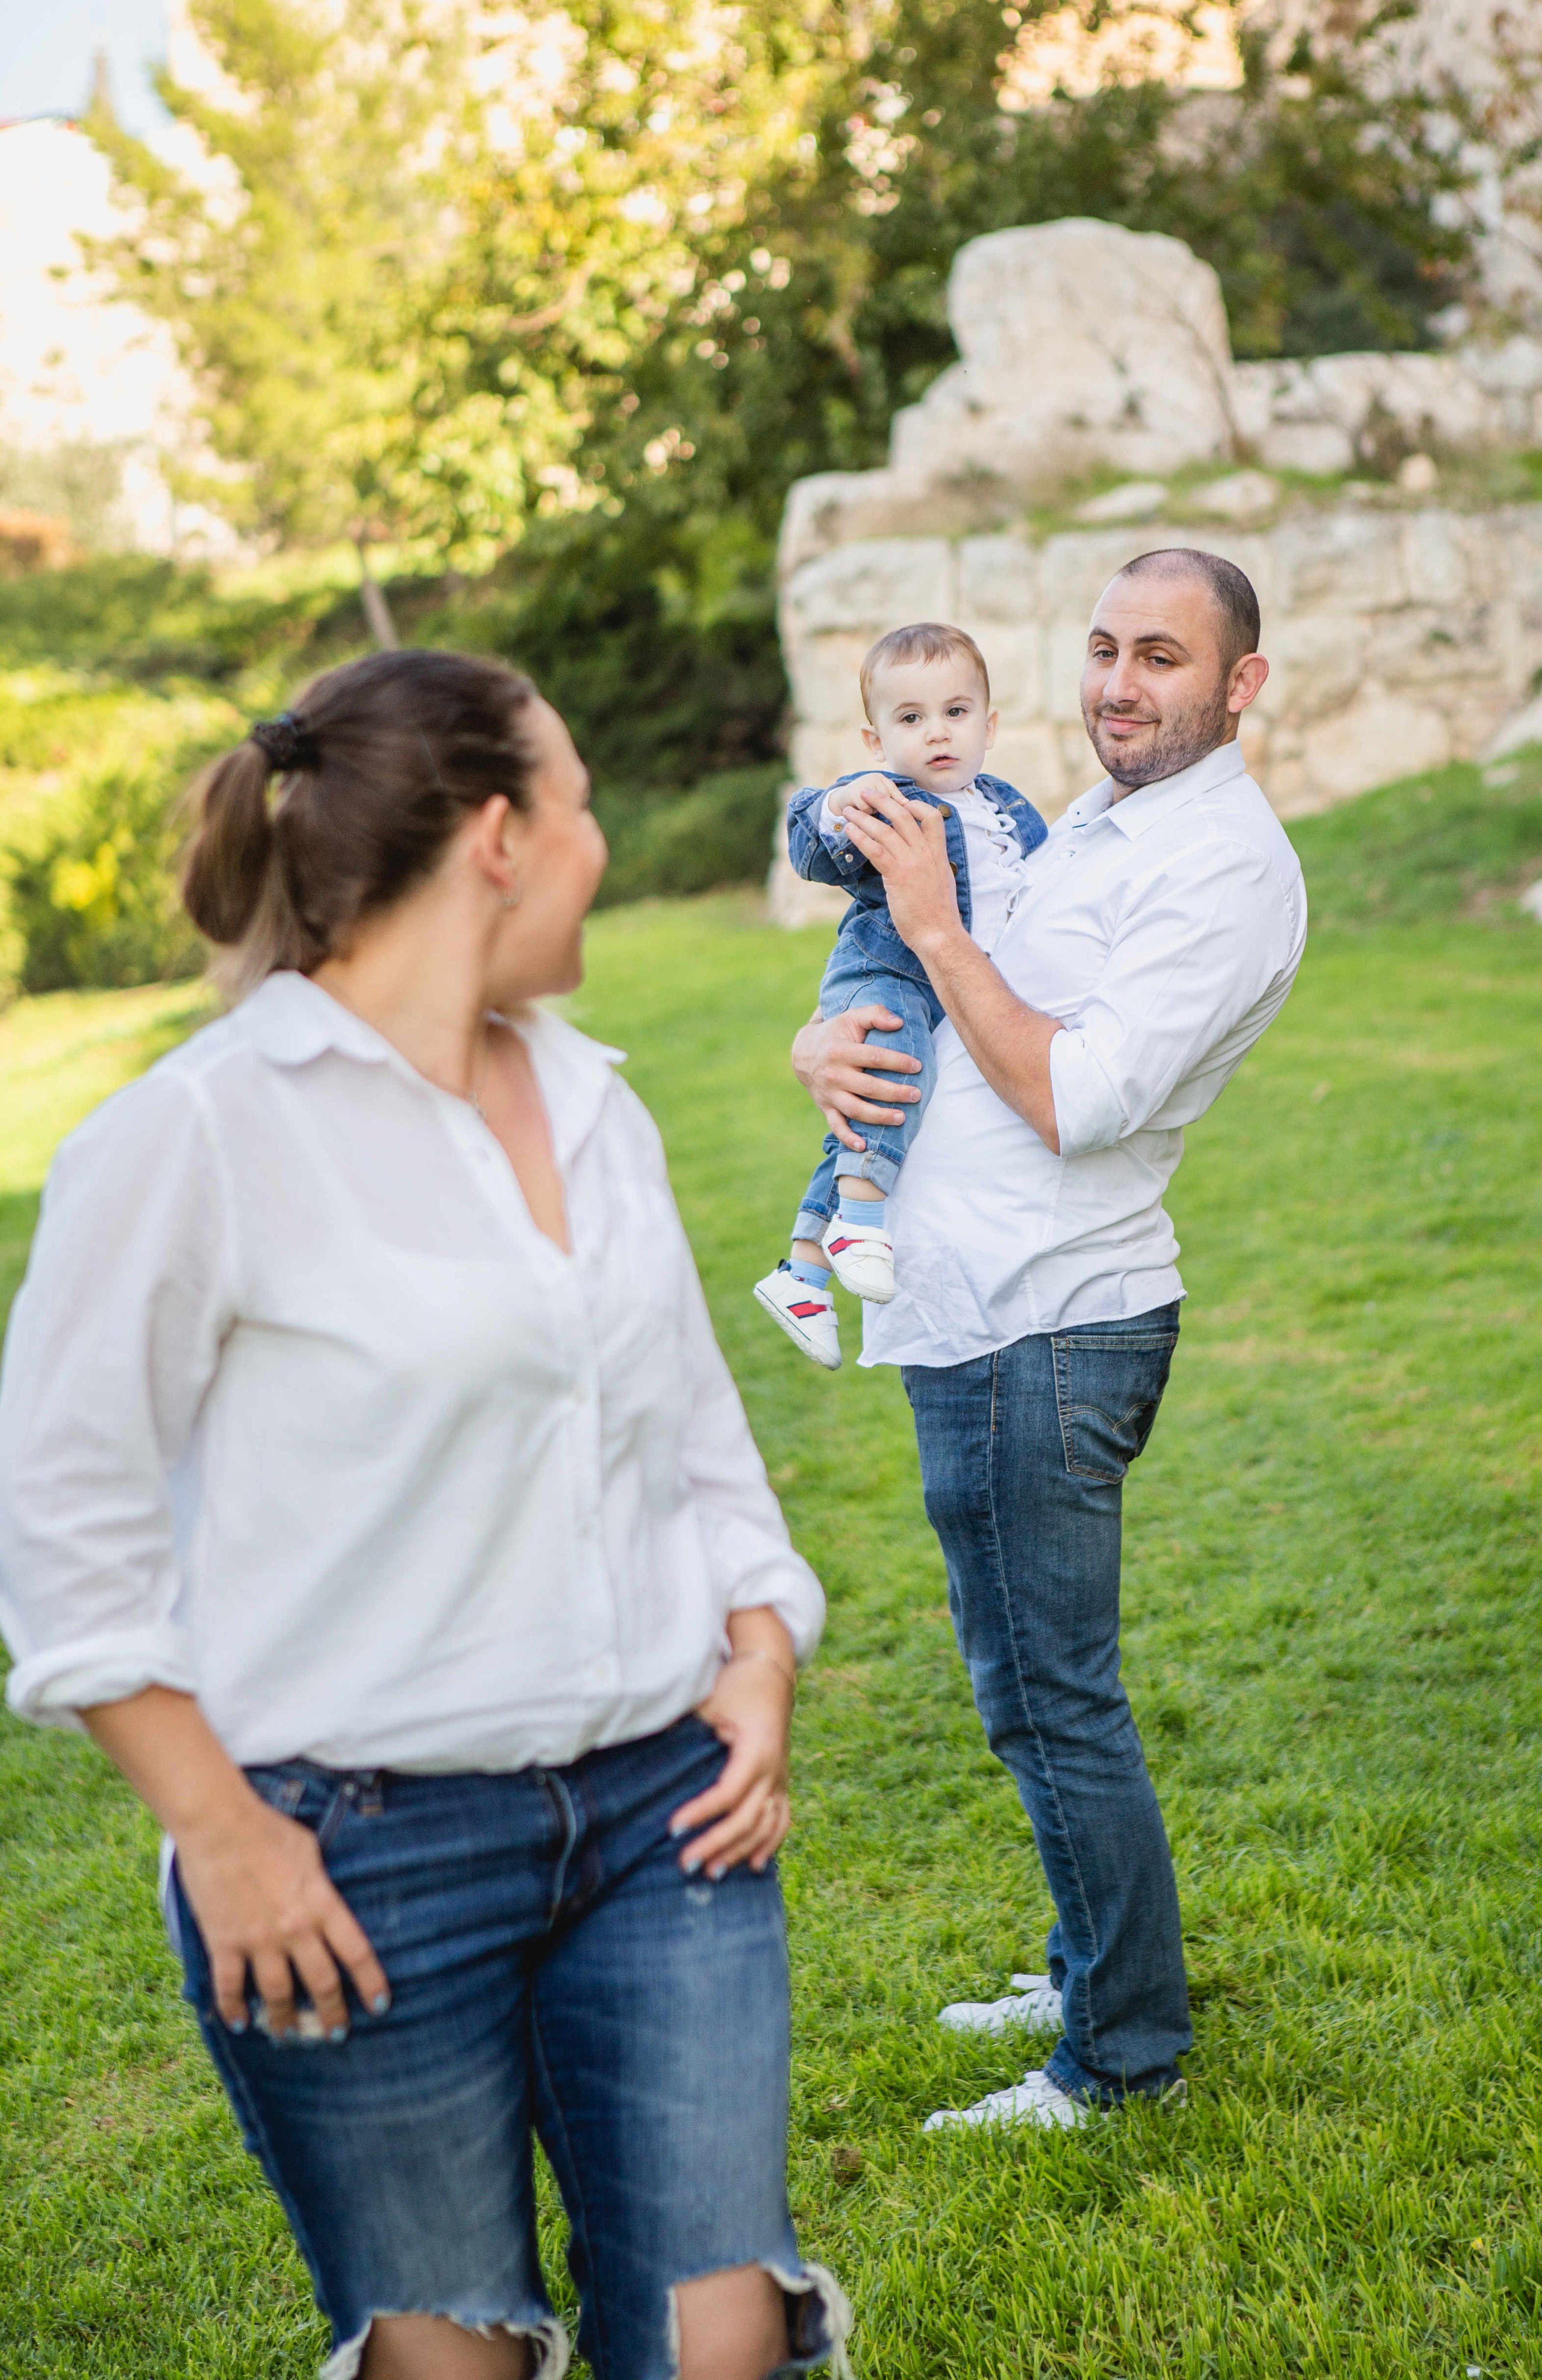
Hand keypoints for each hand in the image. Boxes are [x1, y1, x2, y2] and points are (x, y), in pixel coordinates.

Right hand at [175, 1795, 389, 2037]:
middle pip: (322, 1984)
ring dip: (285, 2020)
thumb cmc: (268, 1829)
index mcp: (321, 1904)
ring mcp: (259, 1940)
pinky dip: (234, 2009)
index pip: (356, 1952)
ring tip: (288, 2035)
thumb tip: (327, 1901)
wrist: (219, 1825)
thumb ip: (321, 1885)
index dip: (371, 1983)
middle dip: (331, 2014)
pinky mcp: (224, 1943)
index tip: (380, 2005)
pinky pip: (230, 1988)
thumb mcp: (310, 1852)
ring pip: (278, 1995)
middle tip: (336, 2033)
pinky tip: (240, 2023)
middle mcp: (295, 1929)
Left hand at [670, 1656, 793, 1878]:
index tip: (673, 1828)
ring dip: (740, 1851)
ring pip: (766, 1826)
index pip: (728, 1792)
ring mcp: (781, 1778)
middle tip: (686, 1863)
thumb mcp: (709, 1703)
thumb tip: (646, 1751)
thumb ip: (686, 1730)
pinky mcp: (782, 1782)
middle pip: (747, 1818)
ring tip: (711, 1872)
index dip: (701, 1813)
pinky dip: (770, 1844)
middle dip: (717, 1844)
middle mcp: (773, 1769)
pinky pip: (782, 1819)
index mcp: (756, 1750)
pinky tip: (755, 1865)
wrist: (770, 1672)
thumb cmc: (735, 1687)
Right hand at [791, 1005, 922, 1153]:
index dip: (898, 1062)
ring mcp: (829, 1094)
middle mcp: (834, 1075)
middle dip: (895, 1092)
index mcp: (841, 1051)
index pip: (874, 1058)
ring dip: (879, 1117)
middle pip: (868, 1087)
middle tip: (917, 1095)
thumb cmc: (836, 1033)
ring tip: (901, 1118)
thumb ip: (875, 1014)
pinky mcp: (826, 1108)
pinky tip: (863, 1146)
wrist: (803, 1053)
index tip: (918, 1066)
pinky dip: (847, 1138)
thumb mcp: (851, 1017)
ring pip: (856, 1110)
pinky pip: (836, 1126)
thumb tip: (899, 1023)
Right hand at [826, 770, 895, 823]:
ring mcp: (863, 784)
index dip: (896, 804)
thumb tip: (907, 804)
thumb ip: (894, 798)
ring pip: (878, 804)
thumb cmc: (865, 800)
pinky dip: (864, 813)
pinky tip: (858, 810)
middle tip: (875, 809)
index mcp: (881, 778)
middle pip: (887, 798)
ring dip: (873, 812)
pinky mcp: (854, 793)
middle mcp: (872, 778)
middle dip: (883, 808)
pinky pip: (867, 809)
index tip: (896, 813)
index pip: (894, 792)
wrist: (841, 799)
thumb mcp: (879, 796)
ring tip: (867, 809)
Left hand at [842, 790, 963, 958]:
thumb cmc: (938, 915)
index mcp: (939, 854)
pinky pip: (875, 850)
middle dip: (882, 800)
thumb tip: (922, 866)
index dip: (916, 805)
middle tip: (866, 793)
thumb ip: (932, 868)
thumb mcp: (941, 883)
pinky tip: (849, 832)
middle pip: (903, 815)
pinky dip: (860, 837)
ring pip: (885, 830)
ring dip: (864, 818)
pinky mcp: (897, 875)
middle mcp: (926, 853)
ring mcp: (912, 863)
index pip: (932, 817)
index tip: (901, 801)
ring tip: (849, 812)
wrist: (939, 934)